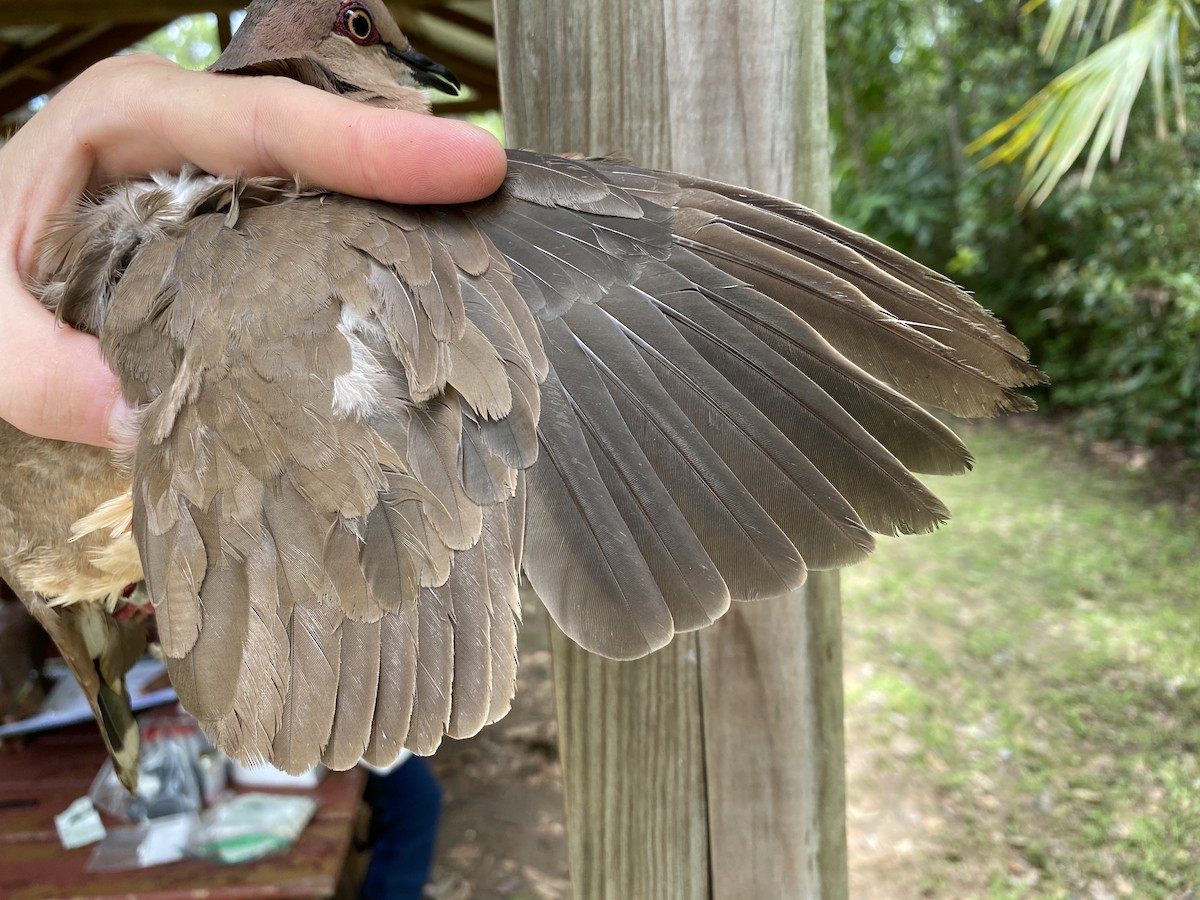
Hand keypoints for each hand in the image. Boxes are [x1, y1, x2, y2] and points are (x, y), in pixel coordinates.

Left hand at [0, 54, 506, 447]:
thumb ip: (41, 371)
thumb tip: (141, 425)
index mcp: (132, 125)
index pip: (272, 124)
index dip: (378, 147)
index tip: (475, 166)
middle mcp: (197, 148)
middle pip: (333, 149)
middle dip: (420, 181)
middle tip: (503, 222)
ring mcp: (229, 193)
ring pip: (339, 196)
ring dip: (409, 231)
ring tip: (482, 274)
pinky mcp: (245, 243)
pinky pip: (322, 246)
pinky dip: (371, 277)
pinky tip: (411, 319)